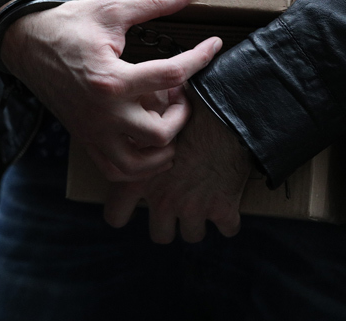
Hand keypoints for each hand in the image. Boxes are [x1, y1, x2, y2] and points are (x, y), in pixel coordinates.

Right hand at [1, 0, 221, 179]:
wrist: (25, 43)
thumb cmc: (66, 26)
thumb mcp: (111, 10)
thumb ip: (154, 2)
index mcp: (111, 78)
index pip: (172, 74)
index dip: (201, 58)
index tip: (212, 46)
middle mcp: (103, 112)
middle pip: (161, 132)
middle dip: (181, 114)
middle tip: (179, 93)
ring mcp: (93, 130)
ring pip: (140, 163)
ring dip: (163, 148)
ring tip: (165, 122)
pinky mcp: (85, 137)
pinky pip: (116, 170)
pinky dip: (139, 166)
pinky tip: (147, 144)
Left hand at [102, 87, 252, 243]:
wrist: (223, 112)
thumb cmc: (183, 110)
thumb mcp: (147, 123)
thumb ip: (136, 139)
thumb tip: (128, 127)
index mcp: (137, 181)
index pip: (115, 216)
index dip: (123, 213)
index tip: (132, 207)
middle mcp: (162, 201)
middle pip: (160, 235)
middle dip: (168, 224)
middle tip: (175, 205)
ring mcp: (193, 209)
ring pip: (192, 235)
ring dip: (198, 221)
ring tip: (202, 200)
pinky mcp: (223, 209)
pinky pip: (229, 230)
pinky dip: (230, 218)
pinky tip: (228, 201)